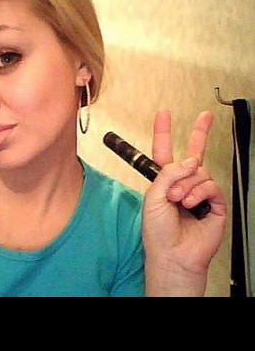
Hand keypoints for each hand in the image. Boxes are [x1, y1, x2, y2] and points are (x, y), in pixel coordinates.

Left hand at [143, 110, 226, 294]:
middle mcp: (182, 184)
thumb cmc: (157, 230)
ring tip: (177, 200)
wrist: (172, 254)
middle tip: (205, 116)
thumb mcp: (153, 196)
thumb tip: (191, 160)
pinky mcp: (214, 203)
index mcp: (164, 180)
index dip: (164, 132)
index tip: (164, 114)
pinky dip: (198, 192)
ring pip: (199, 171)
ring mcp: (199, 193)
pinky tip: (190, 203)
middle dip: (200, 133)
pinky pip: (210, 185)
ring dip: (186, 185)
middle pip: (194, 153)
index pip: (164, 151)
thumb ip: (169, 173)